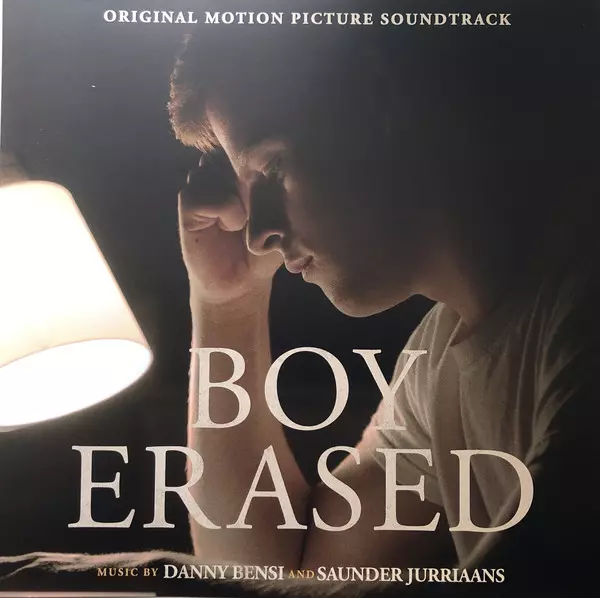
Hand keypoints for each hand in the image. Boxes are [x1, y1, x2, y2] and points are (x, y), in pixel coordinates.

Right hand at [179, 150, 281, 305]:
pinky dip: (224, 209)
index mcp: (244, 165)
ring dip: (237, 191)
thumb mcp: (283, 214)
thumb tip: (288, 161)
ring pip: (214, 165)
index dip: (260, 148)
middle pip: (229, 145)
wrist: (244, 280)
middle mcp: (221, 168)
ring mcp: (203, 183)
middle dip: (248, 169)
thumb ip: (280, 186)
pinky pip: (201, 191)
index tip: (276, 173)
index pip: (247, 137)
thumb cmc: (267, 246)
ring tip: (249, 217)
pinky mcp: (189, 203)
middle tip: (263, 198)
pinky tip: (232, 224)